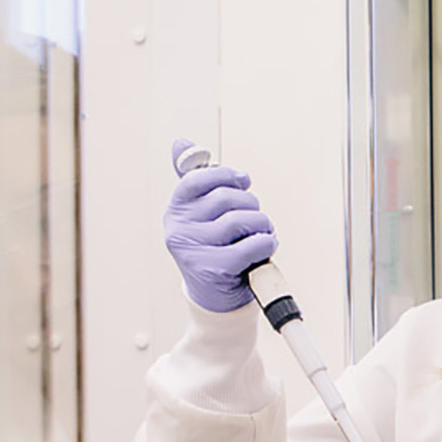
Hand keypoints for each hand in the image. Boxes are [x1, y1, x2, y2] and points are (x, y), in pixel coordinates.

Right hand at [163, 139, 276, 312]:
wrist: (216, 298)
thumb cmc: (215, 249)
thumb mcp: (202, 214)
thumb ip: (197, 180)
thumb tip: (180, 143)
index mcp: (175, 210)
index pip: (199, 178)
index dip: (227, 175)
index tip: (243, 181)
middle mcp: (178, 228)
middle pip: (227, 198)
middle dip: (251, 205)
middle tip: (255, 219)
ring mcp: (193, 250)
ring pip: (242, 220)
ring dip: (262, 226)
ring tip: (260, 235)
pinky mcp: (212, 269)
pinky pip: (251, 245)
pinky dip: (266, 244)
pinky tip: (264, 249)